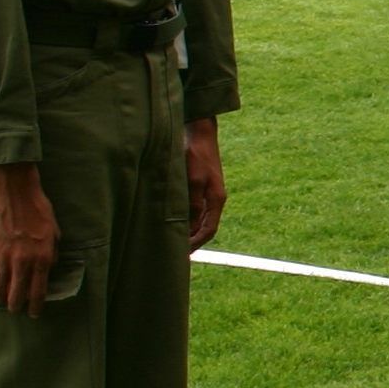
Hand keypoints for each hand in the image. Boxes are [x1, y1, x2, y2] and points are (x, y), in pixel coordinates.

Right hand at [0, 163, 58, 315]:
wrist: (14, 193)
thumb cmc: (38, 210)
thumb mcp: (54, 232)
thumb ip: (51, 253)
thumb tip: (48, 268)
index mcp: (43, 257)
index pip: (38, 291)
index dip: (35, 306)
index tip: (34, 313)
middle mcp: (23, 260)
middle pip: (16, 295)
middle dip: (16, 306)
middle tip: (16, 310)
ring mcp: (3, 256)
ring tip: (2, 300)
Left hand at [184, 118, 226, 248]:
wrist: (198, 131)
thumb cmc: (196, 154)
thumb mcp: (193, 179)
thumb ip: (192, 203)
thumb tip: (188, 224)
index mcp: (216, 199)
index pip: (209, 230)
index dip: (196, 244)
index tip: (184, 256)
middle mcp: (213, 198)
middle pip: (204, 226)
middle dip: (191, 241)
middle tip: (176, 253)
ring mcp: (206, 191)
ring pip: (197, 218)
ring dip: (187, 229)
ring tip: (171, 240)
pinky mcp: (198, 184)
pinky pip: (192, 208)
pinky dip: (184, 218)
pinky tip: (172, 220)